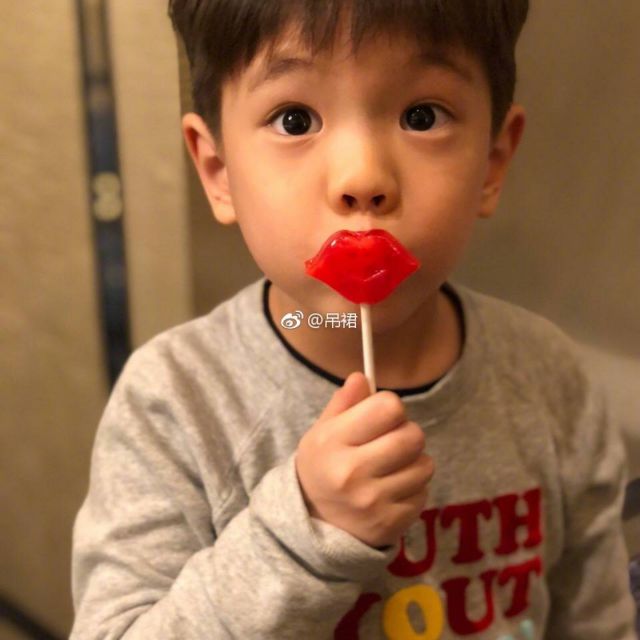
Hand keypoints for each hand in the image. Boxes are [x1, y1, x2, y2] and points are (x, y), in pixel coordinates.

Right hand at [295, 371, 433, 548]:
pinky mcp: (391, 523)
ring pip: (424, 465)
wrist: (313, 525)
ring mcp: (373, 502)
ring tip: (392, 467)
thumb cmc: (323, 467)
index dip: (389, 407)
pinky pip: (424, 493)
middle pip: (413, 436)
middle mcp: (352, 472)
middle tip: (392, 440)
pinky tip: (392, 490)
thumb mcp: (322, 431)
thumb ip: (344, 403)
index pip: (388, 407)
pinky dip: (413, 488)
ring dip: (414, 462)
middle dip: (407, 433)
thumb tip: (362, 377)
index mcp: (334, 442)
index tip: (381, 416)